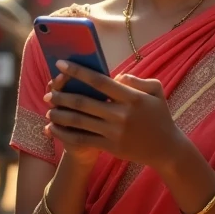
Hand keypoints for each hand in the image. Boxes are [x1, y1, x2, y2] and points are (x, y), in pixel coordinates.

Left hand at [44, 60, 181, 170]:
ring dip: (60, 115)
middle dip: (62, 96)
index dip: (78, 72)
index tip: (61, 64)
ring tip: (48, 110)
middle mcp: (121, 114)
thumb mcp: (156, 91)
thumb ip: (137, 80)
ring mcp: (115, 132)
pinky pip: (82, 139)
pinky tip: (53, 129)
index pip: (99, 81)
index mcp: (132, 97)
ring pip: (80, 122)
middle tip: (49, 93)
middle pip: (84, 102)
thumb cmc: (160, 116)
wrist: (166, 149)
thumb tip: (117, 76)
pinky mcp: (110, 147)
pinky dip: (65, 134)